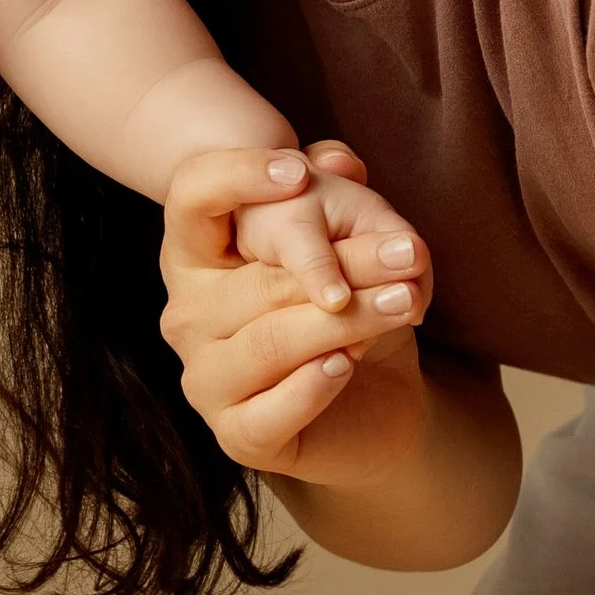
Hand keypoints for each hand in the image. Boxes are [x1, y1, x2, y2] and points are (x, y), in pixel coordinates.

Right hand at [160, 142, 437, 491]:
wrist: (376, 401)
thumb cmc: (346, 310)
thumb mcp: (352, 248)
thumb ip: (342, 197)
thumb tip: (341, 158)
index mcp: (194, 256)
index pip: (189, 197)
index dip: (236, 176)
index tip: (299, 172)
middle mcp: (185, 315)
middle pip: (259, 280)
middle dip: (344, 265)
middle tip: (409, 255)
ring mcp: (205, 379)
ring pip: (270, 343)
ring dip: (345, 322)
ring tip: (404, 304)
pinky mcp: (236, 436)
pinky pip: (271, 410)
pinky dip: (313, 386)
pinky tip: (346, 364)